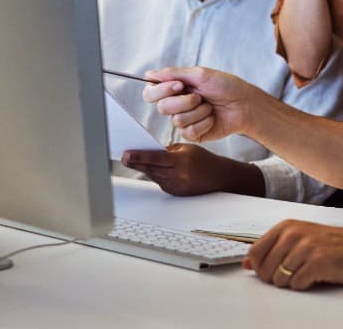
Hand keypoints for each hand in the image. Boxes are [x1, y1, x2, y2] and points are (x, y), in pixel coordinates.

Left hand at [121, 144, 263, 196]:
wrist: (219, 177)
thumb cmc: (203, 160)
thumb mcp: (186, 149)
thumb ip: (167, 150)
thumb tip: (149, 152)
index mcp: (181, 161)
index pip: (155, 158)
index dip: (139, 156)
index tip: (126, 154)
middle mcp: (178, 175)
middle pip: (151, 168)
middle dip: (135, 162)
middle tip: (123, 157)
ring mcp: (176, 186)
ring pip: (153, 175)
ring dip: (142, 168)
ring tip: (130, 160)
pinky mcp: (175, 192)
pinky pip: (159, 182)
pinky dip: (152, 174)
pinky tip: (145, 168)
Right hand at [142, 66, 267, 141]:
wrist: (245, 104)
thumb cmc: (226, 86)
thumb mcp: (200, 75)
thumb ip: (173, 74)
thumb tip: (149, 74)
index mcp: (175, 89)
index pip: (151, 92)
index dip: (160, 90)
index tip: (179, 85)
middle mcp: (177, 105)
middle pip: (162, 107)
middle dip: (183, 102)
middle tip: (200, 97)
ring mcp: (185, 120)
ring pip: (176, 120)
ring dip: (198, 111)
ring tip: (210, 106)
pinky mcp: (194, 134)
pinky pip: (189, 131)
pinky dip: (204, 122)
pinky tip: (213, 118)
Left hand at [244, 220, 342, 289]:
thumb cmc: (335, 245)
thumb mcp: (301, 239)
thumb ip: (273, 248)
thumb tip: (247, 262)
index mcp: (287, 226)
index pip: (254, 253)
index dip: (260, 268)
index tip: (272, 270)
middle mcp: (294, 234)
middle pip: (264, 270)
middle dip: (277, 278)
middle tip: (297, 272)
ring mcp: (306, 247)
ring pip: (280, 280)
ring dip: (293, 282)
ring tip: (309, 272)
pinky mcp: (318, 263)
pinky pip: (297, 285)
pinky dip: (306, 286)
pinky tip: (318, 276)